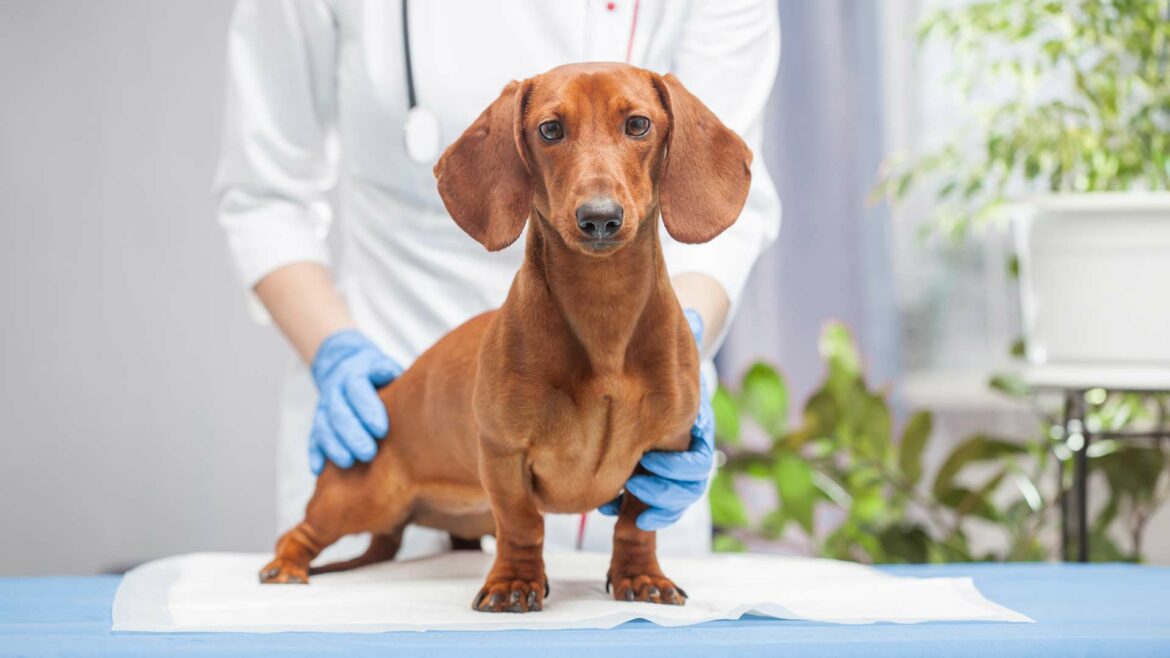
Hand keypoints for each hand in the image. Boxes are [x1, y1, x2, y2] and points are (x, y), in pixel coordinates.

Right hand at [308, 329, 402, 474]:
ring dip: (334, 446)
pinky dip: (315, 453)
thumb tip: (399, 383)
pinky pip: (313, 437)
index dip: (368, 410)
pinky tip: (318, 469)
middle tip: (368, 453)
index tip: (381, 430)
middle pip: (339, 413)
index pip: (358, 391)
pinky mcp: (318, 422)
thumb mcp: (385, 366)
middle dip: (353, 435)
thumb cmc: (375, 372)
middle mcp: (335, 390)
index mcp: (354, 374)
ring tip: (348, 462)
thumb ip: (391, 375)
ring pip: (323, 426)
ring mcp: (324, 406)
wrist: (344, 364)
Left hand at [600, 309, 713, 529]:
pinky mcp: (648, 477)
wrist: (647, 371)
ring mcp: (668, 467)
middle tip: (637, 485)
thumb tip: (694, 318)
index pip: (698, 455)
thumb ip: (682, 335)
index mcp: (693, 424)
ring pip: (673, 499)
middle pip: (689, 485)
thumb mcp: (668, 347)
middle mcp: (685, 450)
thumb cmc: (656, 359)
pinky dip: (630, 511)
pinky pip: (648, 504)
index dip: (680, 464)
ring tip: (624, 506)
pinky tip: (608, 508)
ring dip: (652, 506)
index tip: (653, 458)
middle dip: (666, 491)